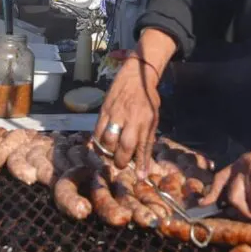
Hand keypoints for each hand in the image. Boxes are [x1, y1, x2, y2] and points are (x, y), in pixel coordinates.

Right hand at [93, 56, 161, 175]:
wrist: (136, 75)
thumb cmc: (148, 99)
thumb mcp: (153, 119)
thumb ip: (147, 142)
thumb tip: (144, 166)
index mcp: (145, 120)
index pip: (142, 147)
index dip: (140, 164)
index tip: (139, 177)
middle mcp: (130, 118)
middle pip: (123, 146)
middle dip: (120, 161)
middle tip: (121, 164)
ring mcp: (115, 114)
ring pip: (107, 141)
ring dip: (108, 153)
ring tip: (111, 154)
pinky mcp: (103, 110)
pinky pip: (97, 131)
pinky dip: (98, 142)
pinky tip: (102, 145)